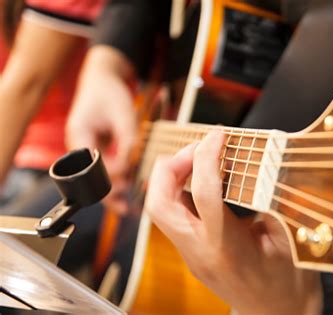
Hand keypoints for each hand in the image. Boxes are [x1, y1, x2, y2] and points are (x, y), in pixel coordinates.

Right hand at [66, 46, 136, 213]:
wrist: (102, 78)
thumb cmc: (110, 92)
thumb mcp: (123, 115)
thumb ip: (127, 141)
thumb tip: (130, 167)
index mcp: (79, 137)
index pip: (92, 167)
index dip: (111, 177)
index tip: (129, 180)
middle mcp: (78, 146)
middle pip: (89, 180)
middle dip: (109, 194)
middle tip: (129, 208)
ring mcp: (85, 149)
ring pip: (96, 178)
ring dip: (113, 190)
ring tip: (130, 207)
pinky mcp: (94, 149)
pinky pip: (103, 170)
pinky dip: (115, 179)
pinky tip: (128, 189)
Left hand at [145, 131, 321, 314]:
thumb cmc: (288, 283)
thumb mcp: (288, 239)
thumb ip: (270, 201)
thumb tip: (259, 163)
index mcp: (227, 249)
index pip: (205, 194)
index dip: (208, 157)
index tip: (218, 135)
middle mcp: (200, 252)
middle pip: (159, 203)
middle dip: (172, 166)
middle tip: (199, 148)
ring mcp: (192, 255)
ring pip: (160, 209)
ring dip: (172, 177)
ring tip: (199, 158)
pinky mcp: (192, 253)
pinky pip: (175, 215)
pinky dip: (182, 189)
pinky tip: (203, 180)